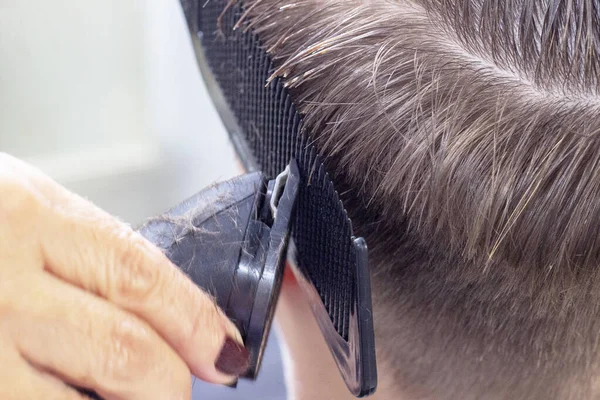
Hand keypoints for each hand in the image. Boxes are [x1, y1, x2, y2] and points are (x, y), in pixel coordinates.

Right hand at [0, 153, 248, 398]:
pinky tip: (65, 395)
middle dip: (169, 386)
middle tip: (176, 389)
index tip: (227, 351)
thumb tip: (169, 313)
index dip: (197, 320)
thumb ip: (90, 256)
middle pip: (123, 353)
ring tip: (129, 396)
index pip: (141, 275)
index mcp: (26, 215)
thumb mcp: (21, 209)